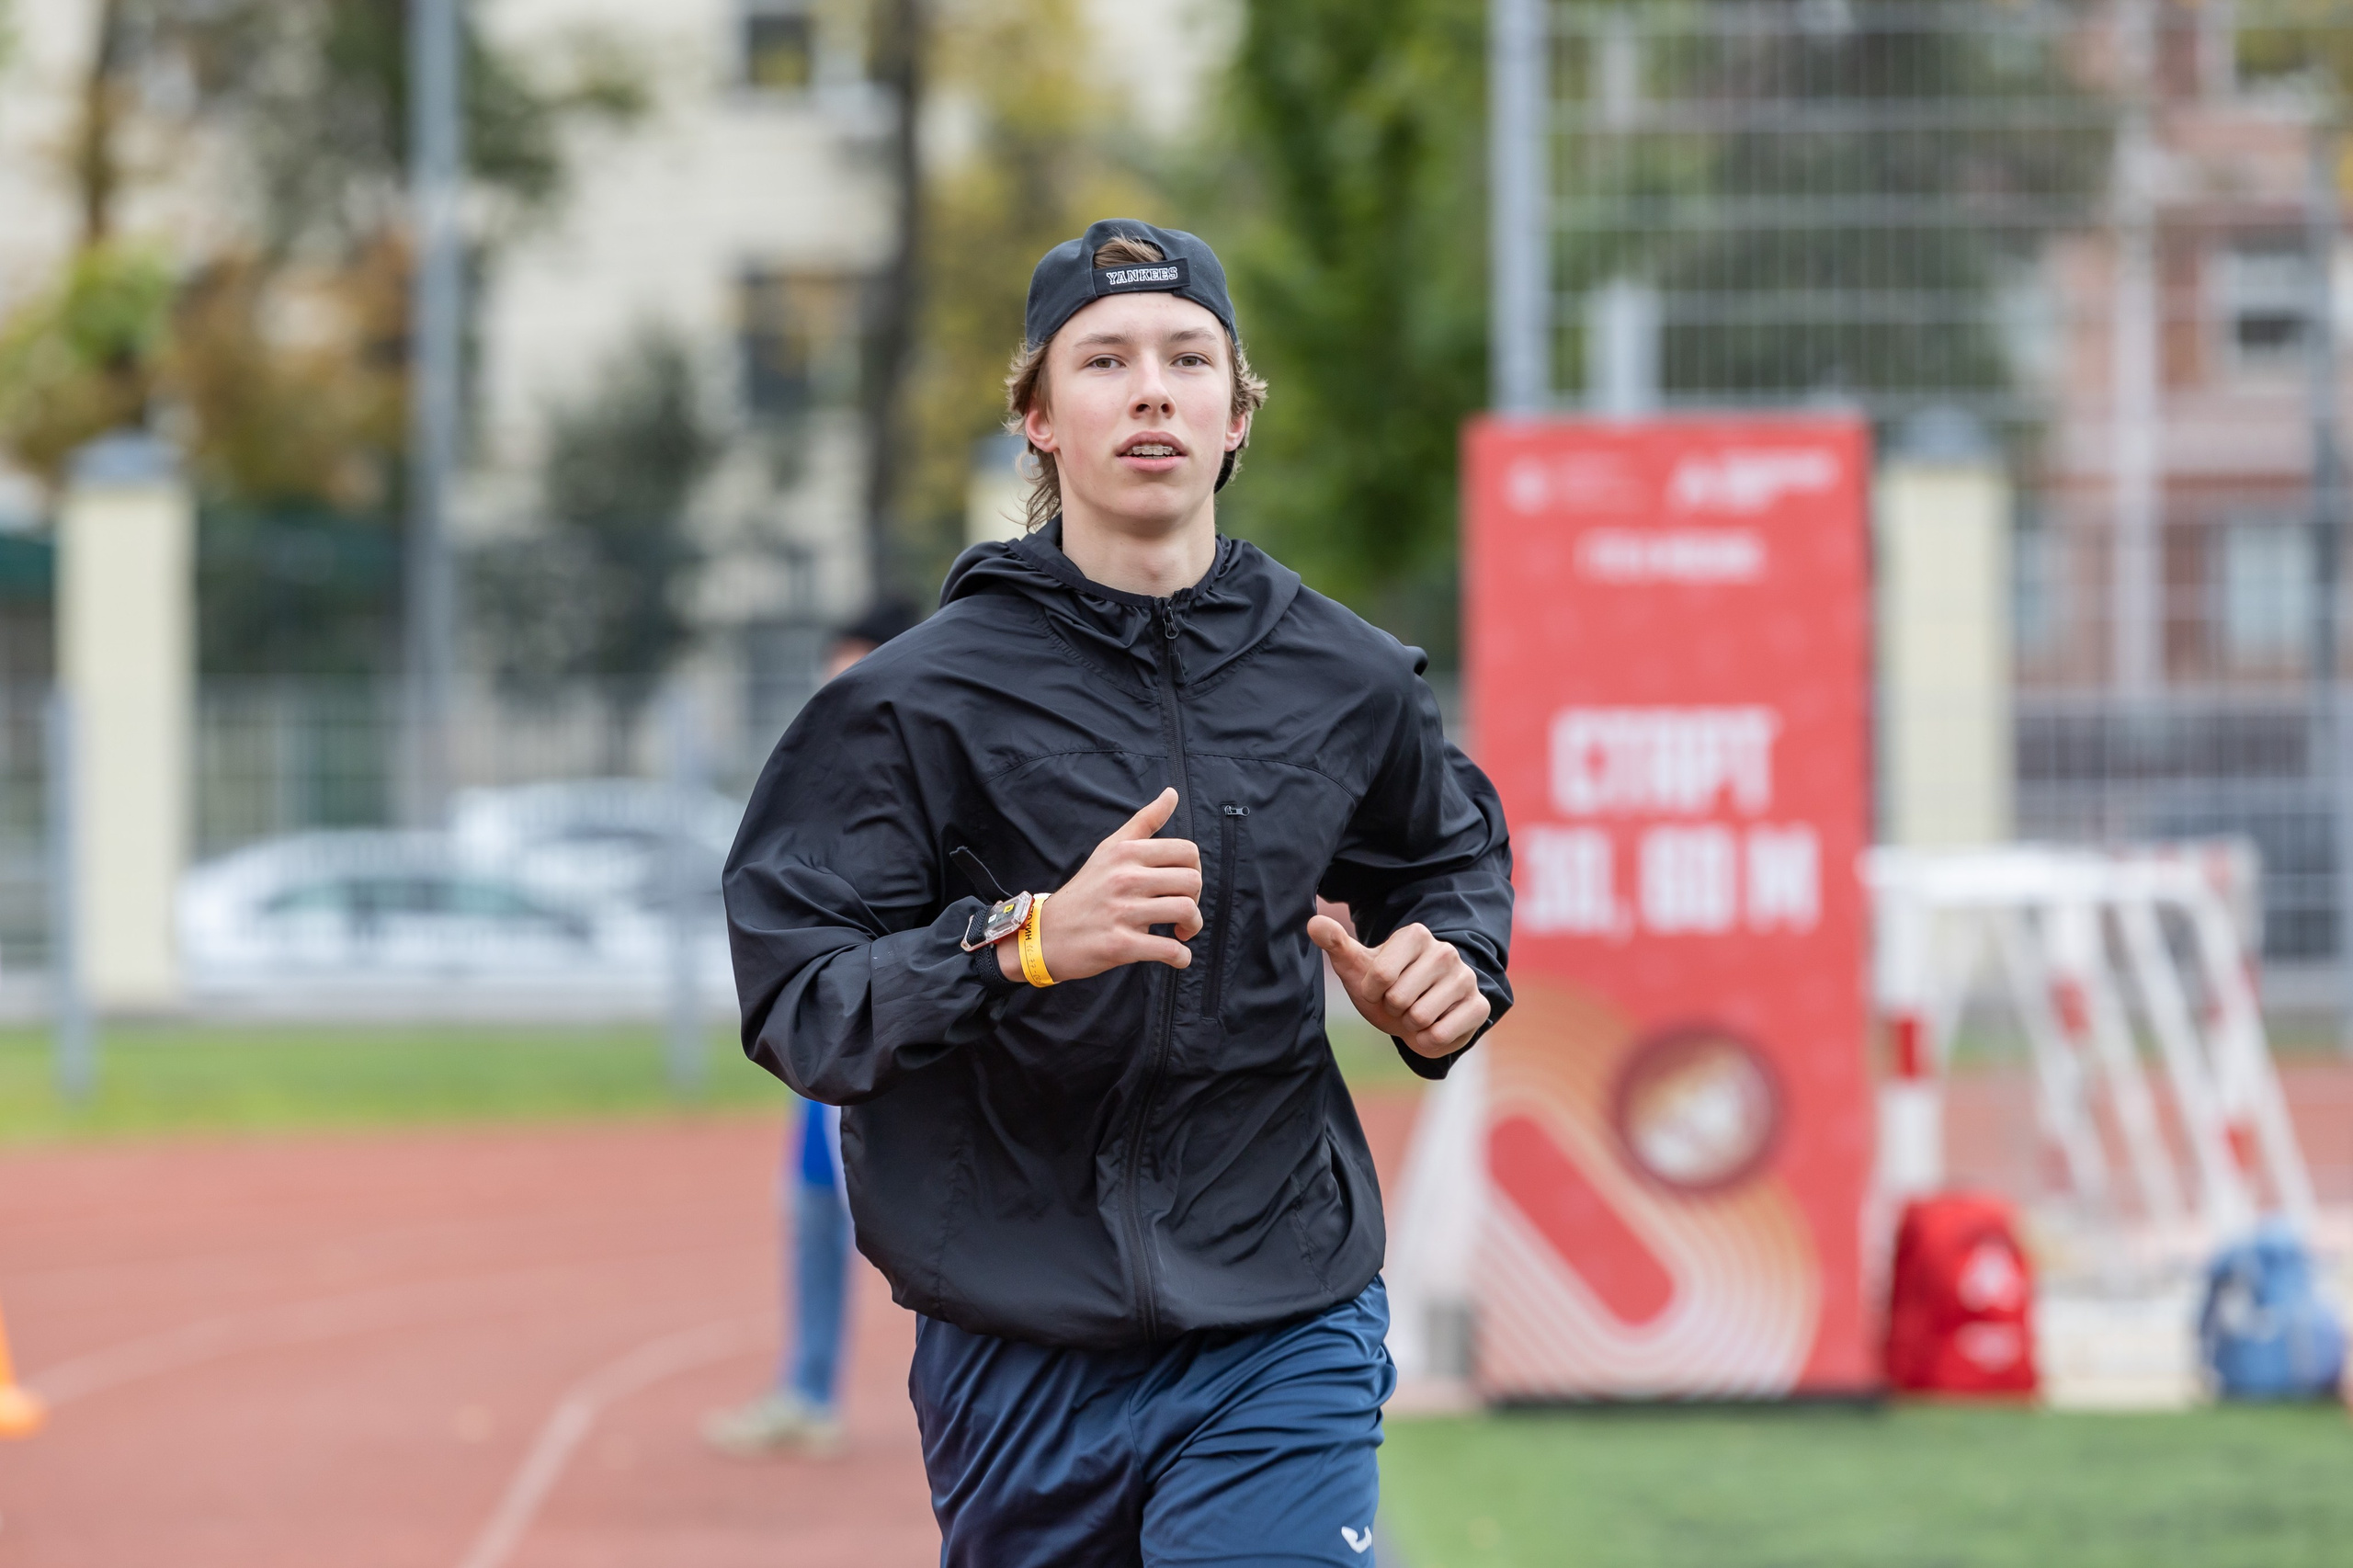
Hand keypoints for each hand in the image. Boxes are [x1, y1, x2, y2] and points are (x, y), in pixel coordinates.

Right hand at [999, 788, 1201, 982]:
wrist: (1046, 934)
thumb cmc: (1086, 890)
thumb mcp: (1110, 849)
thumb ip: (1144, 821)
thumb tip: (1173, 792)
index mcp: (1126, 852)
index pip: (1187, 851)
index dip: (1195, 869)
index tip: (1182, 885)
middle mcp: (1125, 878)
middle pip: (1192, 881)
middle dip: (1196, 899)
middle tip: (1181, 911)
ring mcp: (1123, 912)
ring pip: (1186, 911)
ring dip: (1193, 927)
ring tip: (1180, 931)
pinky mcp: (1121, 945)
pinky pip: (1169, 950)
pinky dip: (1181, 957)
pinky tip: (1176, 956)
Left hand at [1309, 916, 1489, 1058]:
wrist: (1418, 1013)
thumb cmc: (1385, 987)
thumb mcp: (1357, 967)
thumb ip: (1336, 944)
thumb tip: (1312, 923)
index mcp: (1416, 935)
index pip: (1379, 976)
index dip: (1372, 992)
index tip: (1378, 988)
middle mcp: (1445, 951)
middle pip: (1399, 998)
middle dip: (1393, 1009)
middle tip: (1400, 1003)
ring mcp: (1466, 978)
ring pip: (1420, 1018)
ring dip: (1410, 1025)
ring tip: (1415, 1013)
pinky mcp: (1480, 1006)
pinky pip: (1442, 1034)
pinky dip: (1428, 1041)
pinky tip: (1432, 1027)